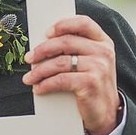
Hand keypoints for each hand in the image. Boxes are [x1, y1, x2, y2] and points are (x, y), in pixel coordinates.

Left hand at [22, 15, 119, 134]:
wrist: (106, 112)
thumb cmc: (93, 84)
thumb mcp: (91, 61)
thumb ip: (76, 49)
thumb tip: (44, 43)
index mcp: (103, 41)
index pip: (83, 22)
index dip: (63, 24)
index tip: (46, 33)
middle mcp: (103, 52)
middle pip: (66, 42)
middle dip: (42, 50)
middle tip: (29, 58)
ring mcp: (99, 67)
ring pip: (60, 62)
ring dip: (39, 71)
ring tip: (30, 77)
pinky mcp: (91, 83)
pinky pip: (61, 79)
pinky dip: (46, 84)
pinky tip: (39, 88)